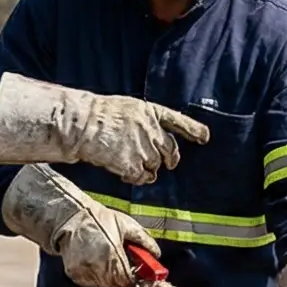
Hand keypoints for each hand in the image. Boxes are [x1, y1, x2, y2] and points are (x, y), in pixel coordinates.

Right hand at [0, 75, 210, 185]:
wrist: (81, 124)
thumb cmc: (96, 115)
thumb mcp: (125, 109)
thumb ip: (143, 121)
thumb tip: (152, 137)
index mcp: (150, 111)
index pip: (178, 121)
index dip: (193, 130)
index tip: (204, 137)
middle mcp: (151, 129)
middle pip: (170, 150)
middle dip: (170, 159)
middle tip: (169, 164)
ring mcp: (143, 147)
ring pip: (155, 166)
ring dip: (148, 169)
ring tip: (133, 165)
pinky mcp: (133, 163)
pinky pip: (142, 177)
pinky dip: (137, 178)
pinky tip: (127, 174)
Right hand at [1, 165, 157, 286]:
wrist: (70, 218)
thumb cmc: (99, 219)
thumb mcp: (126, 225)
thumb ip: (144, 241)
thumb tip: (157, 254)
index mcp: (113, 255)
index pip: (129, 282)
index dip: (136, 282)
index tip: (141, 279)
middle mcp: (98, 267)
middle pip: (117, 286)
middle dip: (124, 279)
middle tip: (126, 267)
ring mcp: (85, 272)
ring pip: (104, 285)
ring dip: (110, 277)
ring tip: (108, 258)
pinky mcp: (75, 274)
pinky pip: (91, 281)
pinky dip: (96, 275)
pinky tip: (95, 259)